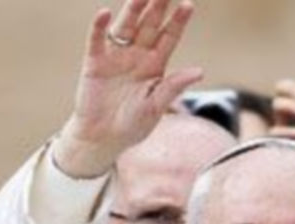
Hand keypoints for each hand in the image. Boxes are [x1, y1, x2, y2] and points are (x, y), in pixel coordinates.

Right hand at [54, 0, 202, 177]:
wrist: (103, 139)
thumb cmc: (133, 125)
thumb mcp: (157, 106)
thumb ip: (174, 86)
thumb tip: (199, 71)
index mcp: (156, 65)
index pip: (169, 37)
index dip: (178, 21)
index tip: (188, 4)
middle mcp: (137, 56)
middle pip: (149, 26)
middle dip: (157, 7)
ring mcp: (116, 57)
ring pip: (126, 27)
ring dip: (133, 10)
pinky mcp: (95, 63)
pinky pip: (97, 41)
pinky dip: (100, 28)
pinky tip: (106, 14)